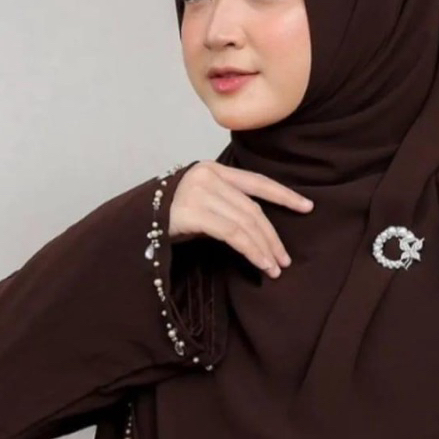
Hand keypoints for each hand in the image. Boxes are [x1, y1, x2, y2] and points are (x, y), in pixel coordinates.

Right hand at [167, 161, 314, 277]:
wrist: (131, 227)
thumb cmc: (167, 219)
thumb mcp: (200, 205)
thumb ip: (226, 206)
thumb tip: (261, 230)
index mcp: (213, 170)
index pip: (257, 182)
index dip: (284, 195)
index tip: (307, 207)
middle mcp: (207, 176)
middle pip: (253, 209)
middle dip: (272, 236)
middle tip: (285, 260)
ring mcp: (199, 192)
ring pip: (246, 223)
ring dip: (264, 248)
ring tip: (275, 268)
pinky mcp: (192, 213)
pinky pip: (232, 234)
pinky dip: (250, 250)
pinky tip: (261, 264)